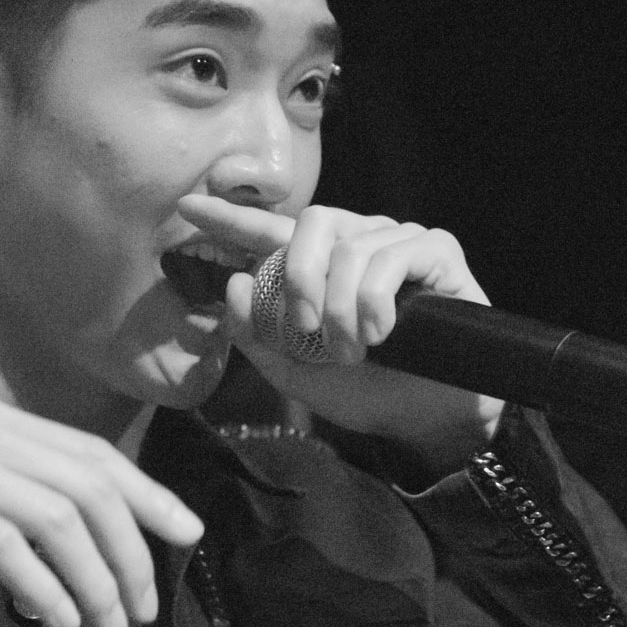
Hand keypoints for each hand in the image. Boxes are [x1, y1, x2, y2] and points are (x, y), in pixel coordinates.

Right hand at [0, 396, 203, 626]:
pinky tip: (58, 618)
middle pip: (89, 485)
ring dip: (95, 578)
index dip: (149, 493)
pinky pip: (4, 541)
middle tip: (144, 607)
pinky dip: (43, 584)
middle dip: (131, 550)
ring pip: (58, 515)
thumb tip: (45, 544)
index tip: (186, 534)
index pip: (93, 452)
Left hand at [179, 194, 502, 474]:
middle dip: (300, 279)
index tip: (189, 206)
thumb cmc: (364, 391)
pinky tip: (381, 333)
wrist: (425, 420)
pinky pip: (393, 257)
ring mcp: (399, 241)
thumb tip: (235, 281)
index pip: (270, 231)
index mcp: (320, 266)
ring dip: (343, 310)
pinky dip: (376, 301)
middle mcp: (359, 242)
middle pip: (313, 222)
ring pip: (352, 249)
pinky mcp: (437, 251)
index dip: (231, 218)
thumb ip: (255, 333)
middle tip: (306, 330)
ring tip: (354, 350)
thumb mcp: (294, 372)